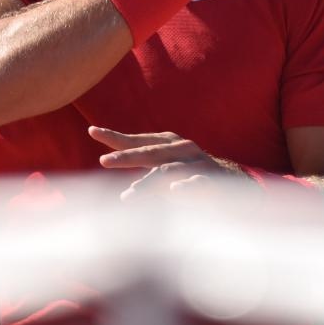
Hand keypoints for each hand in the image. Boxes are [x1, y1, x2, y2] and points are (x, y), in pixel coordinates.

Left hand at [89, 126, 247, 200]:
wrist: (231, 184)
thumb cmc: (189, 173)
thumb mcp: (164, 167)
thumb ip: (140, 166)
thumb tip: (106, 163)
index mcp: (168, 144)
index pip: (138, 140)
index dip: (116, 137)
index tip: (92, 131)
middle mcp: (182, 149)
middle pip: (151, 152)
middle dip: (127, 156)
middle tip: (104, 161)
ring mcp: (197, 163)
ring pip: (169, 169)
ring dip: (148, 182)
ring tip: (129, 194)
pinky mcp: (211, 180)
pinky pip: (197, 182)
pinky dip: (186, 186)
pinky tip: (175, 190)